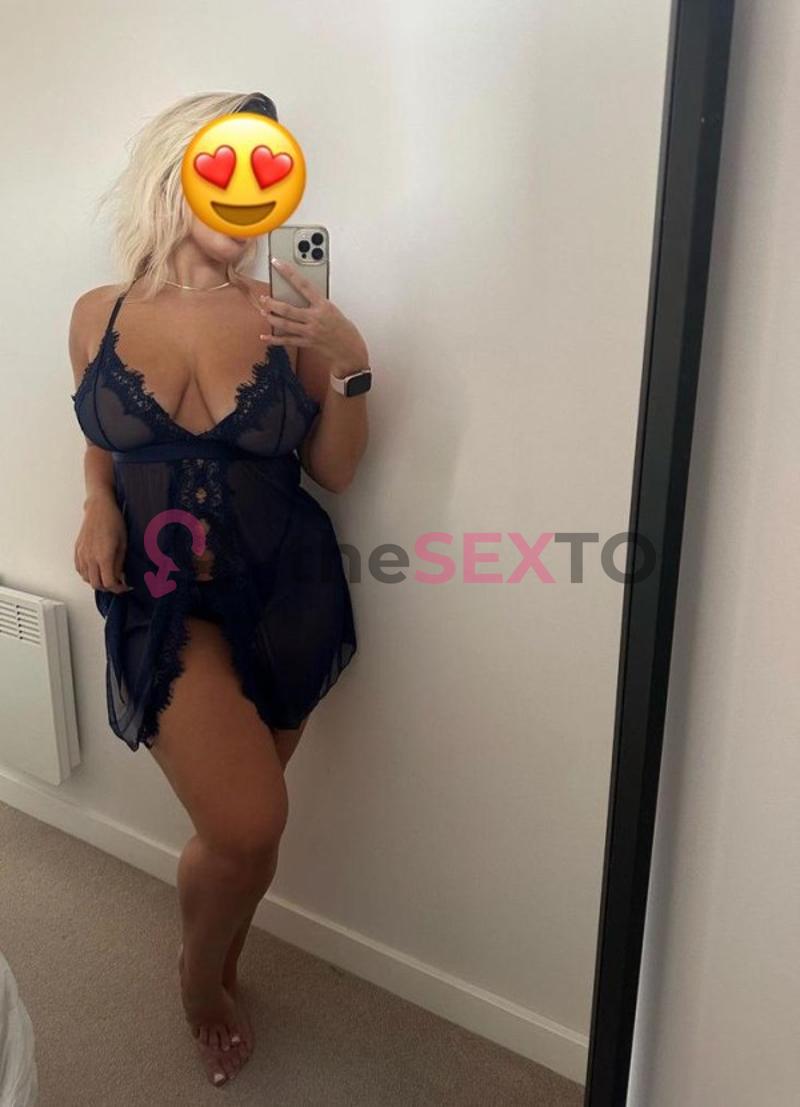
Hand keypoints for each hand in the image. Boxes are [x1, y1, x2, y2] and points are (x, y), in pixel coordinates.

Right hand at [74, 494, 130, 592]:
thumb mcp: (123, 544)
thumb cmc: (113, 521)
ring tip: (107, 577)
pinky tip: (96, 570)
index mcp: (103, 556)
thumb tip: (120, 577)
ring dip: (97, 582)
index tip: (124, 587)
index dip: (118, 588)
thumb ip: (120, 563)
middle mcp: (90, 558)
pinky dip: (87, 574)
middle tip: (117, 584)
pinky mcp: (77, 550)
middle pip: (96, 584)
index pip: (108, 583)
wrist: (99, 508)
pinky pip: (79, 570)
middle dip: (108, 588)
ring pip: (86, 578)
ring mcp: (82, 554)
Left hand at [259, 258, 368, 375]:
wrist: (351, 351)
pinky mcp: (307, 343)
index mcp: (323, 306)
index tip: (278, 263)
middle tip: (264, 298)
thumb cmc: (345, 330)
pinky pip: (287, 341)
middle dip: (272, 303)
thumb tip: (302, 298)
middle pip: (287, 309)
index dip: (288, 273)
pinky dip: (275, 340)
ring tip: (264, 312)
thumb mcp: (334, 310)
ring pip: (284, 324)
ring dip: (271, 318)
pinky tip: (265, 337)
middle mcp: (315, 318)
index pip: (303, 285)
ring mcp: (310, 332)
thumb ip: (318, 304)